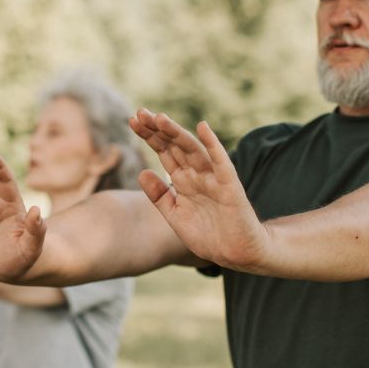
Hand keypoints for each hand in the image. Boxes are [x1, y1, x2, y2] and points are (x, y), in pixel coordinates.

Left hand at [128, 109, 269, 271]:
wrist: (236, 254)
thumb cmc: (208, 235)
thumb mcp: (175, 216)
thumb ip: (159, 196)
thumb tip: (142, 172)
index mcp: (184, 181)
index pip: (164, 152)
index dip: (150, 136)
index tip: (132, 120)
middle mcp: (197, 175)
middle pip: (175, 147)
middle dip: (158, 130)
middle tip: (140, 113)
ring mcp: (213, 179)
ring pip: (193, 151)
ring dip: (177, 134)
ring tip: (160, 119)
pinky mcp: (230, 187)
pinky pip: (221, 163)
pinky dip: (213, 146)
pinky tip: (203, 129)